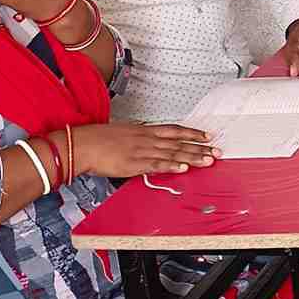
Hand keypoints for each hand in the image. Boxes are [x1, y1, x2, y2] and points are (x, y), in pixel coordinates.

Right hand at [70, 122, 221, 179]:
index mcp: (144, 130)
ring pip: (172, 153)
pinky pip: (156, 165)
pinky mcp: (134, 163)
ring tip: (209, 160)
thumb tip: (148, 143)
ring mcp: (141, 150)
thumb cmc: (97, 139)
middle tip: (217, 151)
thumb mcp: (123, 133)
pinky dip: (171, 166)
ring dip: (192, 157)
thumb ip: (138, 138)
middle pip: (178, 142)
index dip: (192, 132)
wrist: (81, 144)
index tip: (206, 135)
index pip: (174, 130)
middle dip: (199, 147)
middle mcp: (146, 139)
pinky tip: (183, 168)